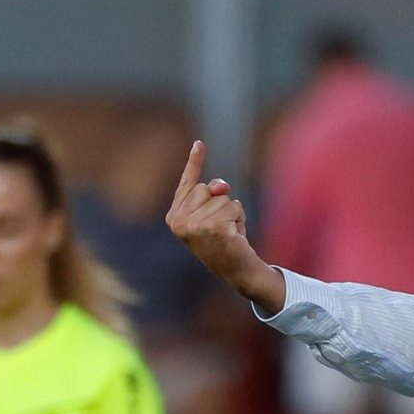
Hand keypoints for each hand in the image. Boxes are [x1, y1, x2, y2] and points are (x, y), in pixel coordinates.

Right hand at [165, 141, 285, 313]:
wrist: (236, 271)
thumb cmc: (224, 242)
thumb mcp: (214, 215)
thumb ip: (212, 195)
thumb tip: (221, 185)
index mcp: (174, 217)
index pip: (187, 183)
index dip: (195, 162)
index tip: (199, 143)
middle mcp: (179, 221)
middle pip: (207, 187)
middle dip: (220, 202)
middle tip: (221, 226)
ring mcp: (195, 224)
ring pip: (223, 198)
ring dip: (232, 213)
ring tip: (229, 232)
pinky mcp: (214, 227)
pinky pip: (234, 207)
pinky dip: (240, 219)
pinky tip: (235, 236)